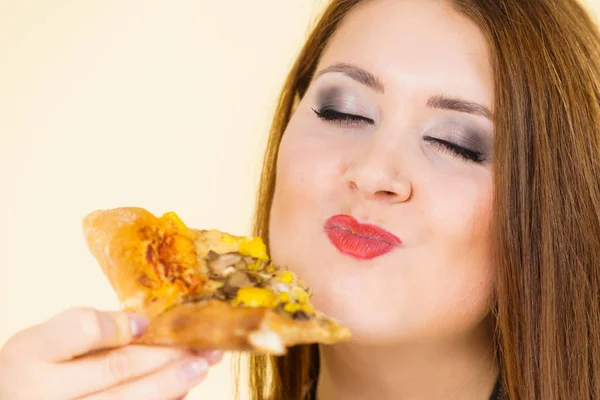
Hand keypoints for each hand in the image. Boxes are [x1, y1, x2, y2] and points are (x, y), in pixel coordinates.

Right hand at [0, 307, 222, 399]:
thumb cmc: (34, 371)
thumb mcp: (46, 340)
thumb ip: (90, 329)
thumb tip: (147, 326)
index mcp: (31, 354)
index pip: (83, 330)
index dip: (122, 325)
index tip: (149, 323)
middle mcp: (39, 393)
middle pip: (117, 368)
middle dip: (167, 355)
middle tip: (202, 345)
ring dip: (171, 383)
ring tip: (201, 367)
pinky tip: (180, 393)